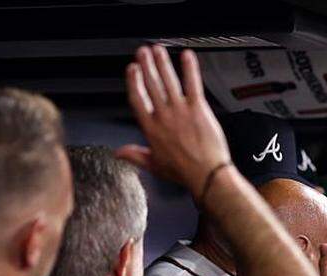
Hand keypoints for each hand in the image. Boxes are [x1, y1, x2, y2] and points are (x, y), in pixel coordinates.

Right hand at [117, 46, 231, 194]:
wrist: (207, 175)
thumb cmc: (184, 172)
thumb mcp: (154, 166)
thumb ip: (135, 156)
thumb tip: (119, 153)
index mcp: (151, 129)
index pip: (137, 99)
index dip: (133, 83)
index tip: (131, 70)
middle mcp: (164, 116)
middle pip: (151, 85)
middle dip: (146, 66)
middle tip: (142, 52)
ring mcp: (180, 111)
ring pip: (168, 81)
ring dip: (162, 63)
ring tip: (157, 50)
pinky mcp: (198, 109)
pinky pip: (193, 84)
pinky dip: (190, 69)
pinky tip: (187, 56)